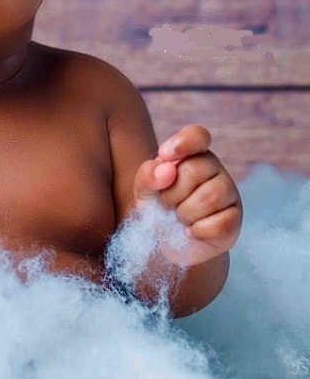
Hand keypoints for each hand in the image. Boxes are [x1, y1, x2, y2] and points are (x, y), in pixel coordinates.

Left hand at [133, 125, 241, 266]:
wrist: (167, 243)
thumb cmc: (157, 208)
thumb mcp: (144, 190)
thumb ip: (148, 174)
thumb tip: (166, 168)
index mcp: (192, 154)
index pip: (197, 136)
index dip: (183, 142)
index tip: (164, 155)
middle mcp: (213, 169)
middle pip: (195, 170)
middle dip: (172, 192)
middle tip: (166, 204)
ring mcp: (228, 193)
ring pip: (210, 196)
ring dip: (184, 213)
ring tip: (179, 217)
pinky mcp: (234, 219)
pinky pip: (218, 224)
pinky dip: (197, 231)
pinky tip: (192, 231)